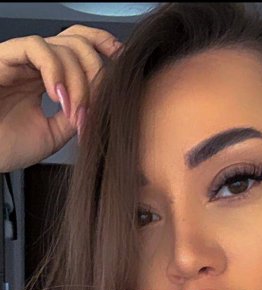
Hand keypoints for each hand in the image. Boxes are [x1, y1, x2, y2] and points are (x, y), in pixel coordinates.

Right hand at [0, 24, 122, 171]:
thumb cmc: (6, 147)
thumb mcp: (54, 134)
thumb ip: (77, 115)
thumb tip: (100, 104)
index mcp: (46, 78)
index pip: (79, 48)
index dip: (103, 47)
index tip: (123, 61)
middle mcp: (35, 65)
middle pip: (77, 42)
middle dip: (95, 72)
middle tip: (91, 107)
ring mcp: (20, 60)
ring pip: (62, 46)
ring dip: (77, 80)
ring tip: (72, 111)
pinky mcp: (3, 58)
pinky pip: (36, 48)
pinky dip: (54, 70)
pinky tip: (58, 96)